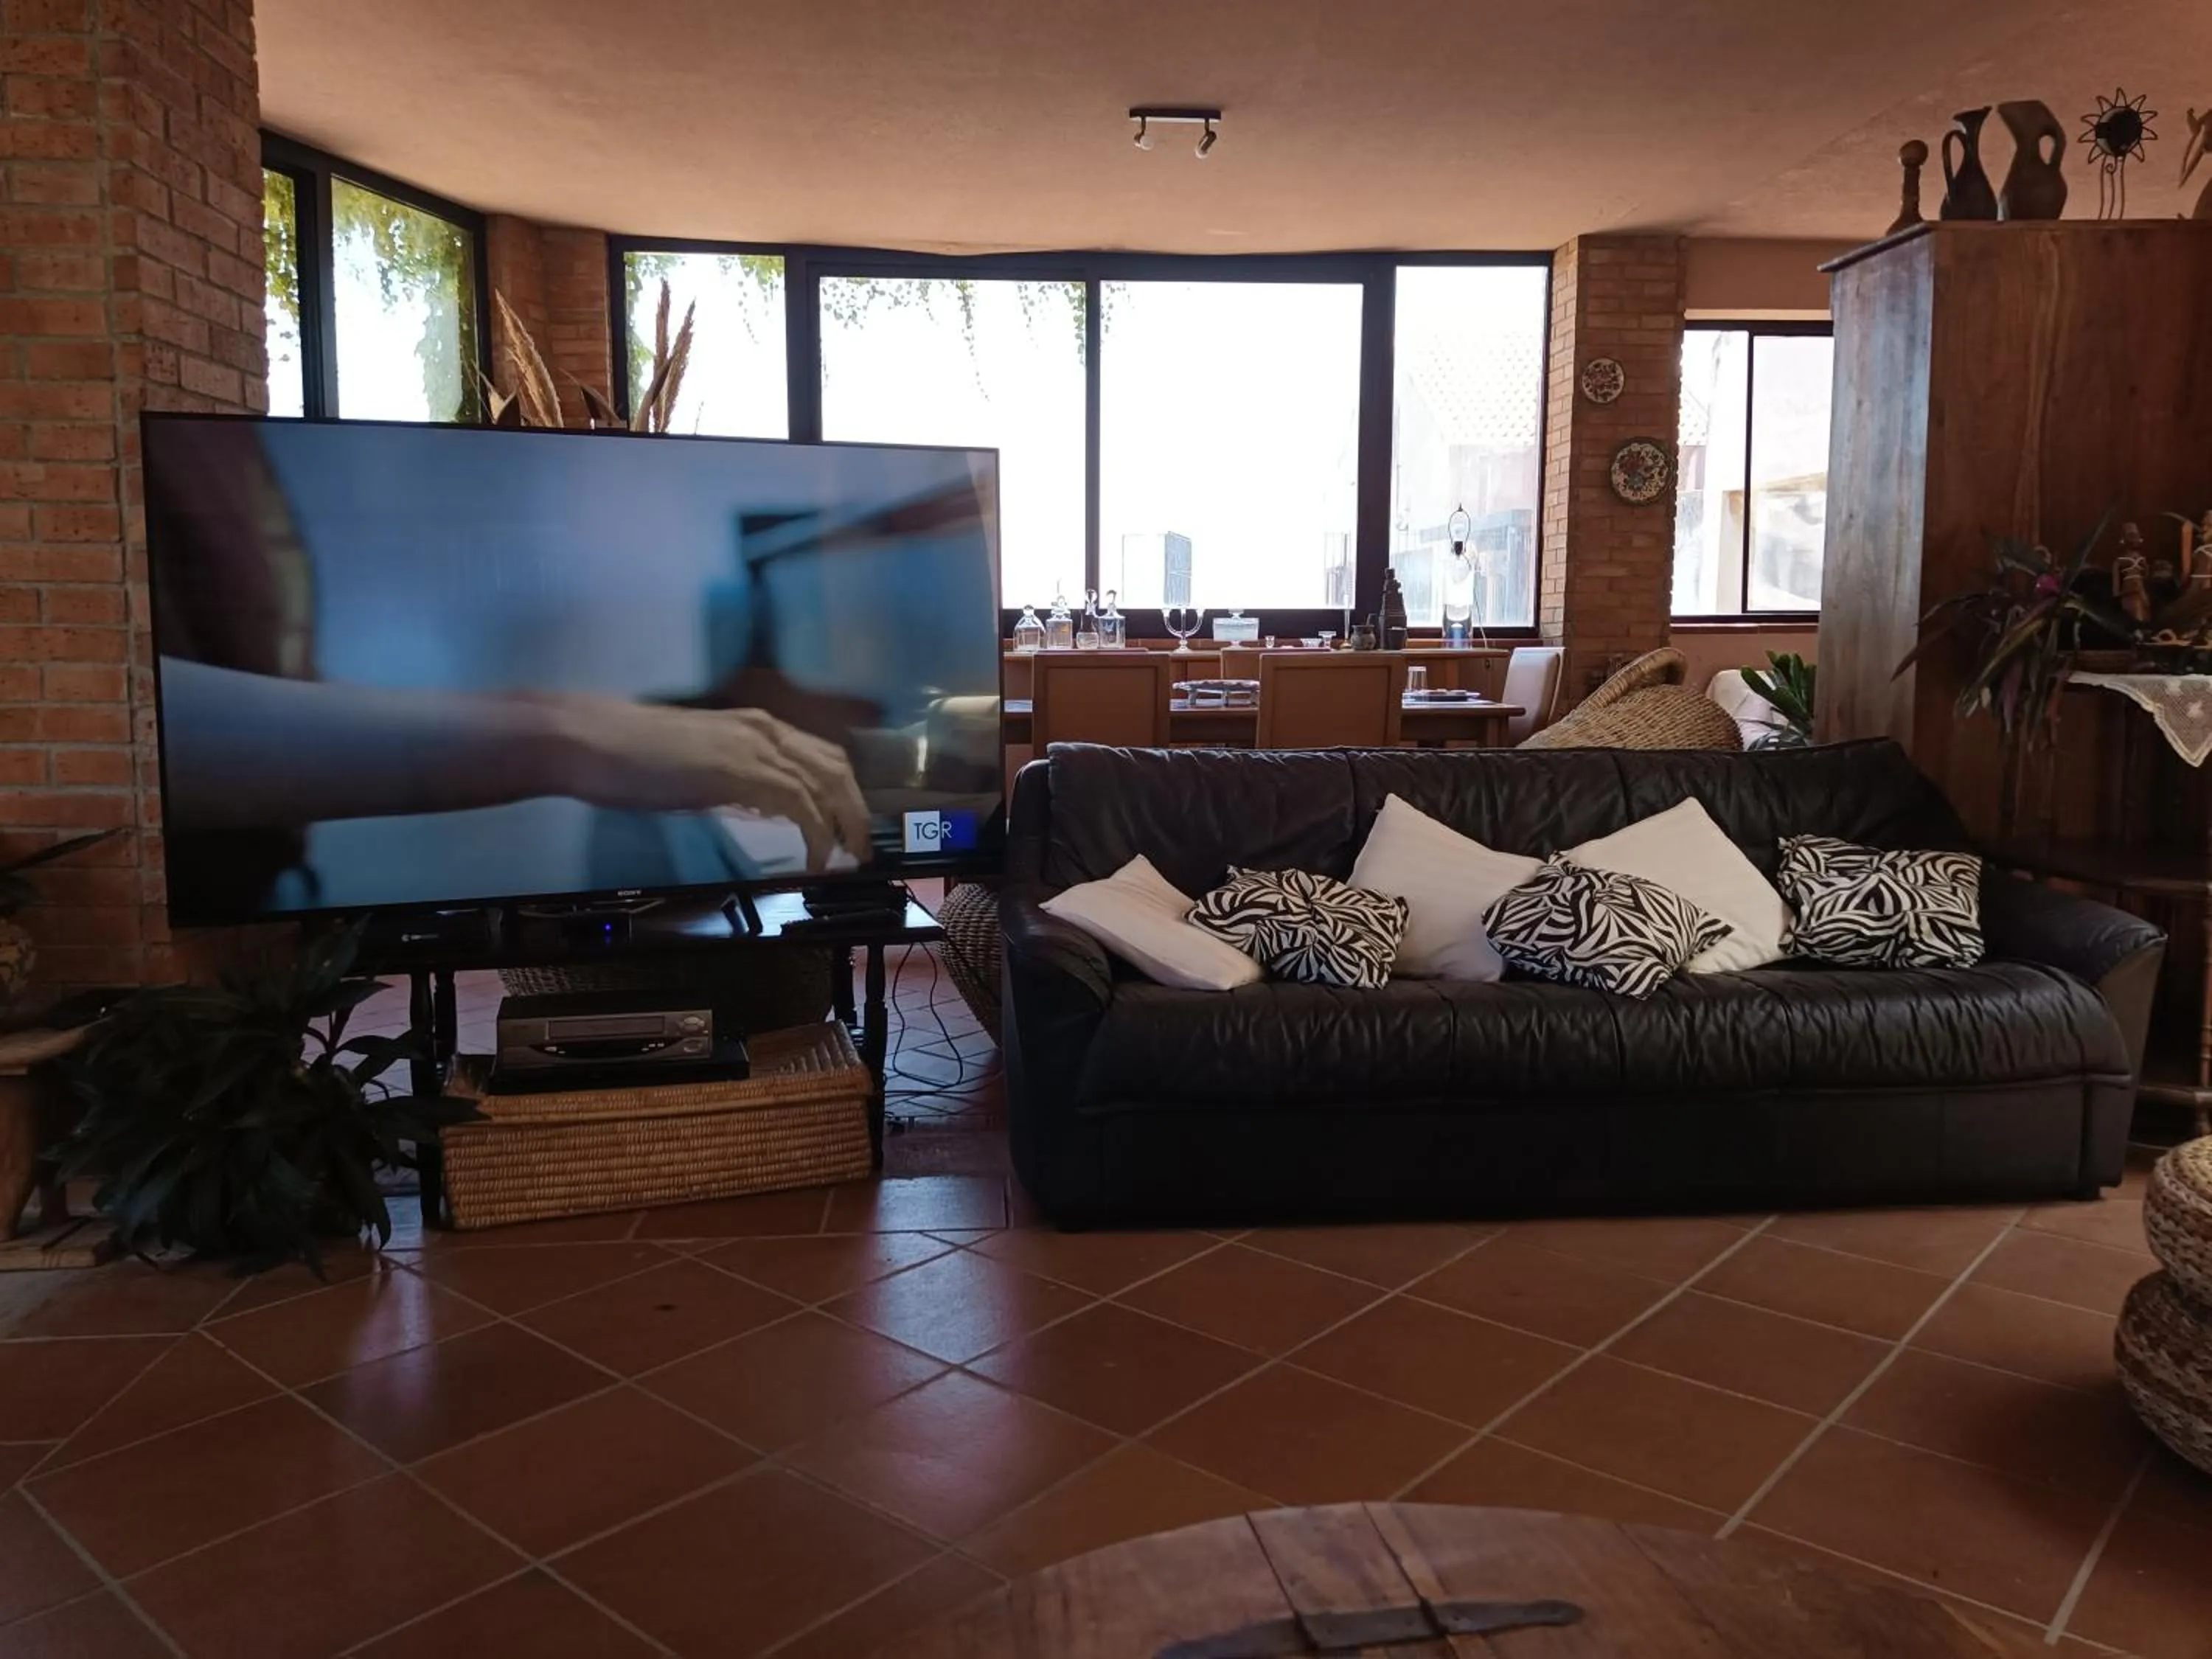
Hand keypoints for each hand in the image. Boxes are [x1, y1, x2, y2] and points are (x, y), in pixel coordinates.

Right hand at [523, 696, 872, 868]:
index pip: (817, 755)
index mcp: (753, 725)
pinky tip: (815, 858)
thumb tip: (758, 805)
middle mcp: (763, 728)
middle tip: (860, 848)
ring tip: (847, 858)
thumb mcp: (698, 769)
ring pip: (827, 782)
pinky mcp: (743, 770)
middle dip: (855, 810)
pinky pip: (801, 803)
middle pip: (835, 766)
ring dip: (844, 824)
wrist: (590, 740)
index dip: (841, 792)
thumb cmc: (629, 755)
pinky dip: (817, 833)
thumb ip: (734, 782)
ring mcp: (755, 746)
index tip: (847, 826)